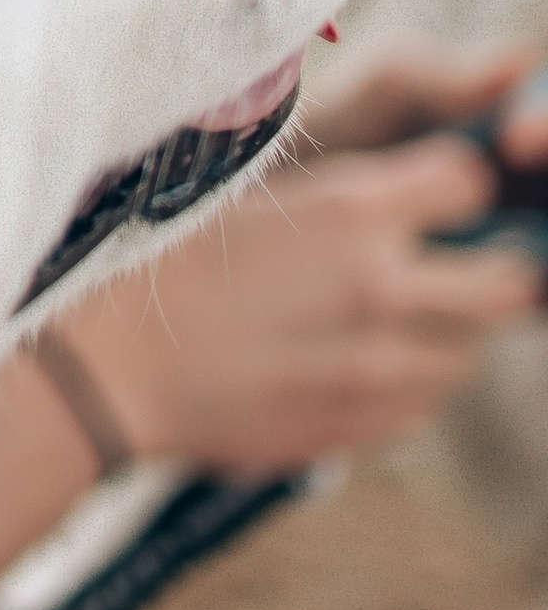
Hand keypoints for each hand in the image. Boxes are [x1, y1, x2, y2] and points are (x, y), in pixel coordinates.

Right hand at [45, 39, 545, 479]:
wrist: (102, 372)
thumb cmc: (153, 263)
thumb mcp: (237, 192)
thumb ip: (331, 190)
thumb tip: (394, 188)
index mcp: (350, 211)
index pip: (469, 181)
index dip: (454, 184)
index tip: (431, 194)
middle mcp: (381, 289)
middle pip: (508, 284)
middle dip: (486, 271)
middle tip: (444, 267)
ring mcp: (377, 368)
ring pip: (467, 353)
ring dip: (441, 335)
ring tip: (377, 322)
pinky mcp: (360, 427)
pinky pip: (424, 405)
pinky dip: (404, 385)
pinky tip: (345, 365)